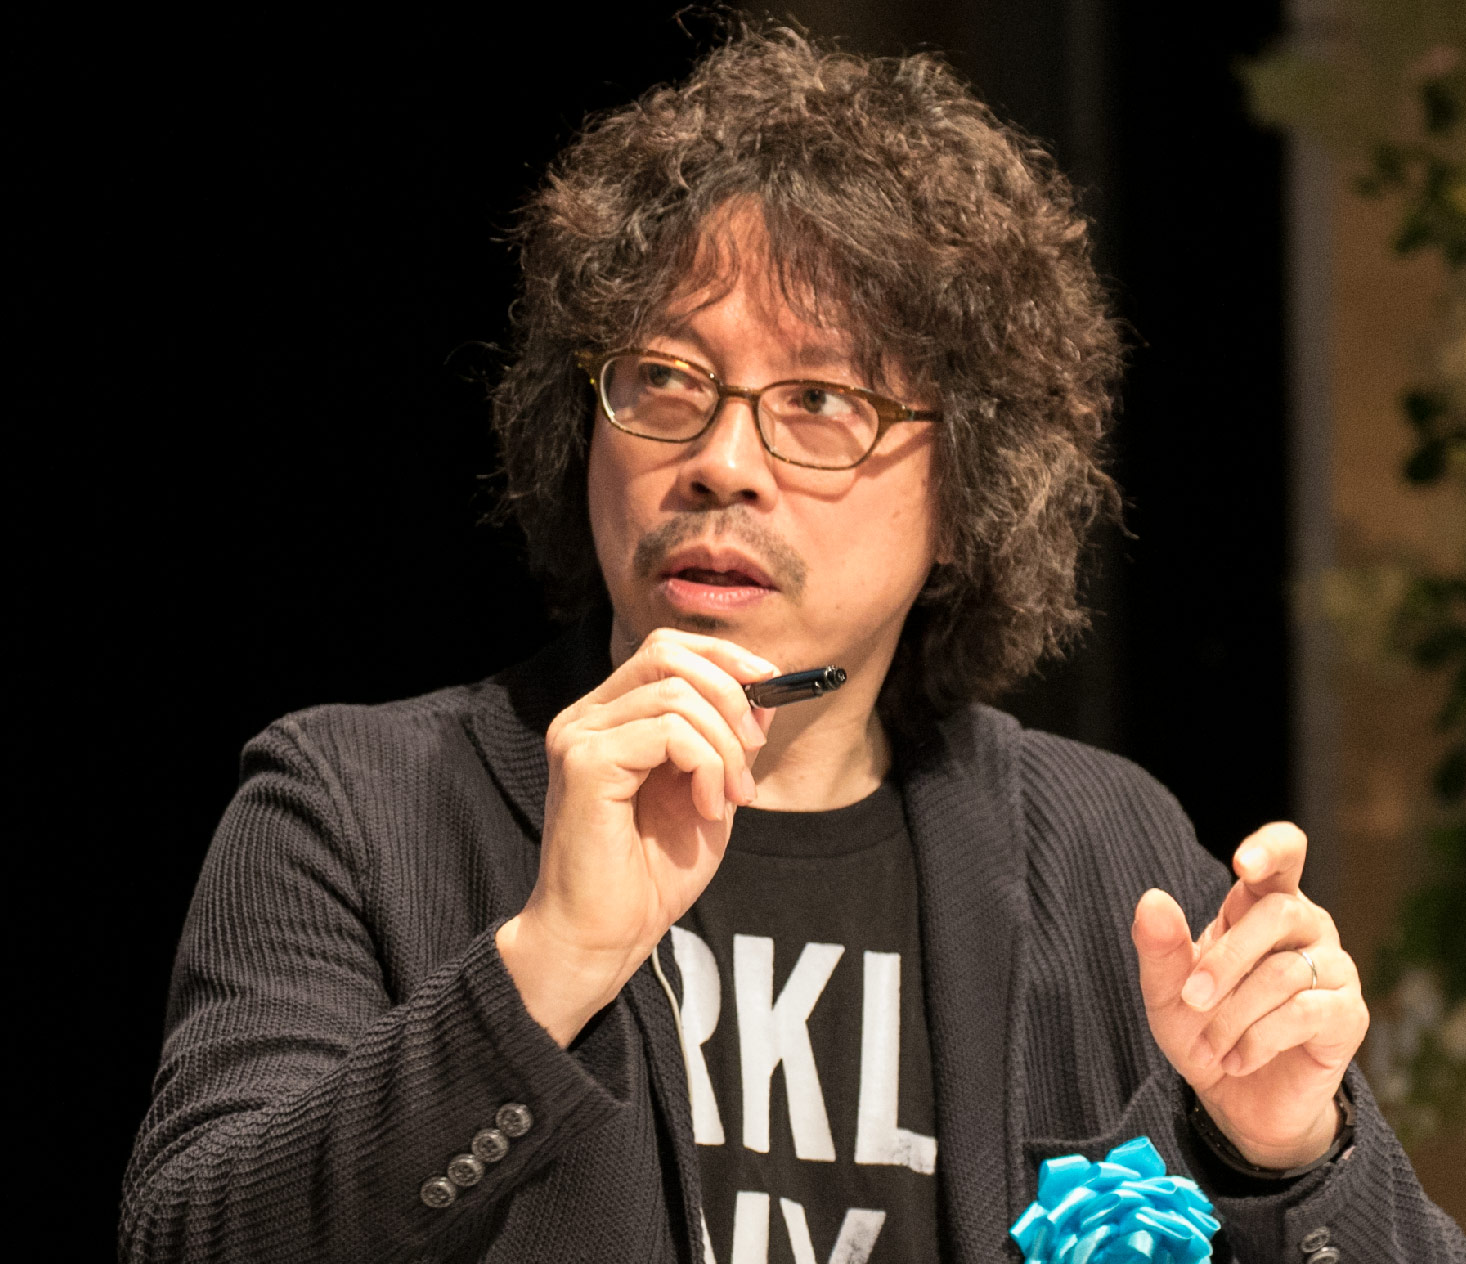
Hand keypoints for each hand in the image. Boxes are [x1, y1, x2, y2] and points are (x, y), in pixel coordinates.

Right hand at [497, 628, 776, 1044]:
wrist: (604, 937)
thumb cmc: (649, 876)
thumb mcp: (710, 795)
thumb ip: (729, 744)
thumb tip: (764, 694)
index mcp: (610, 718)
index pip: (666, 647)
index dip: (724, 656)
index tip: (771, 686)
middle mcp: (586, 717)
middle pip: (668, 652)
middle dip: (731, 694)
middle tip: (752, 753)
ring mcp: (579, 736)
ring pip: (676, 694)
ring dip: (724, 744)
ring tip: (730, 796)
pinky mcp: (584, 762)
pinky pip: (666, 731)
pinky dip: (706, 764)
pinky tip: (708, 808)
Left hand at [1132, 822, 1368, 1169]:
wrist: (1235, 1097)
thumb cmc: (1201, 1028)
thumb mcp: (1167, 991)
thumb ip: (1159, 946)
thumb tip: (1152, 898)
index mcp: (1261, 904)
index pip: (1285, 853)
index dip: (1270, 848)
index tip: (1243, 863)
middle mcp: (1308, 927)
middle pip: (1278, 913)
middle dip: (1225, 960)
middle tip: (1192, 1000)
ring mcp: (1334, 969)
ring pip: (1284, 972)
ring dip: (1234, 1016)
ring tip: (1210, 1047)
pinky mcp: (1349, 1016)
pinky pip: (1305, 1013)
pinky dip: (1259, 1040)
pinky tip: (1236, 1060)